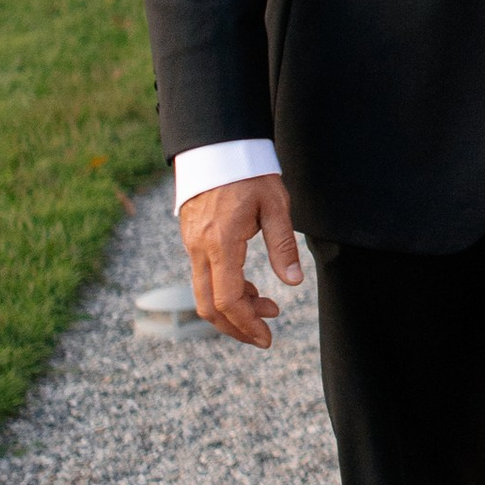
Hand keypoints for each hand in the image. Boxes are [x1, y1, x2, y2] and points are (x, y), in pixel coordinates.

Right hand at [178, 175, 304, 348]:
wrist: (218, 145)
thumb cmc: (250, 172)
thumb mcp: (275, 206)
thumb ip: (283, 246)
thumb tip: (292, 282)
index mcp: (221, 243)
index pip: (228, 300)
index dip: (247, 325)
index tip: (266, 338)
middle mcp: (200, 248)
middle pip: (208, 306)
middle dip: (236, 328)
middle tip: (264, 336)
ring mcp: (192, 244)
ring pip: (204, 294)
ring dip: (233, 310)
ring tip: (268, 307)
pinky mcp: (192, 239)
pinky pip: (204, 277)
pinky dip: (225, 292)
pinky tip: (251, 288)